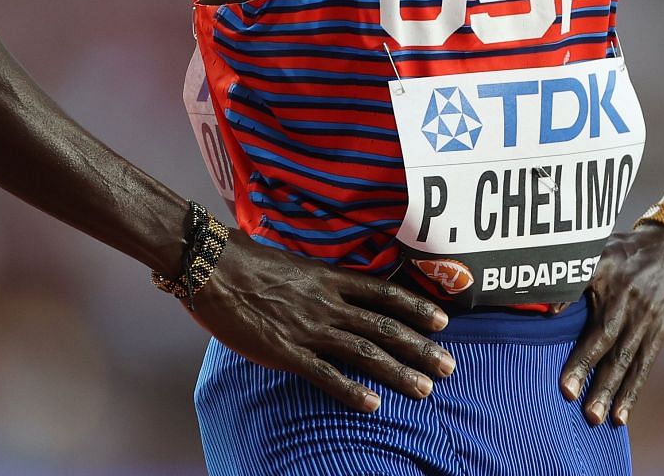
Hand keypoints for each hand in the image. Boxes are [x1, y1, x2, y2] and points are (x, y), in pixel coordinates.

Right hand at [188, 230, 456, 411]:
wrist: (212, 266)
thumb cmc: (246, 259)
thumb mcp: (293, 261)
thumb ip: (318, 278)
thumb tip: (334, 284)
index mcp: (329, 278)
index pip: (384, 293)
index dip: (416, 308)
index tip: (443, 321)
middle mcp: (327, 302)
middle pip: (384, 325)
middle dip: (420, 347)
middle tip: (450, 365)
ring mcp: (309, 327)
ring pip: (364, 351)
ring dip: (398, 371)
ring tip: (425, 388)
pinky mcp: (286, 350)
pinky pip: (324, 373)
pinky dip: (350, 389)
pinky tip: (372, 404)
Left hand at [560, 224, 663, 425]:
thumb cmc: (628, 253)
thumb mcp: (600, 252)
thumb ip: (574, 277)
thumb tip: (548, 308)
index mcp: (611, 286)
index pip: (594, 326)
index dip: (581, 356)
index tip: (566, 384)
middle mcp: (629, 308)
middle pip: (610, 348)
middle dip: (595, 378)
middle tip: (579, 406)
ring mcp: (646, 323)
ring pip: (627, 362)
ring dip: (613, 392)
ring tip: (598, 418)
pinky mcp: (659, 335)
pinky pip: (644, 367)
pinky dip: (632, 391)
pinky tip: (621, 414)